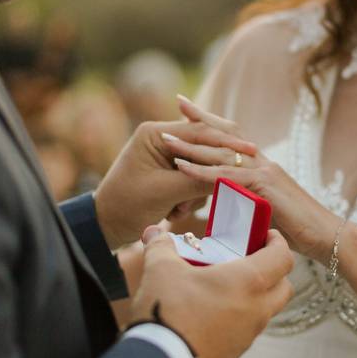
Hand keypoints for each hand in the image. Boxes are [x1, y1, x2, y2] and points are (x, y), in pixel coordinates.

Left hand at [94, 119, 257, 246]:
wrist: (104, 225)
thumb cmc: (128, 206)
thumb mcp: (166, 192)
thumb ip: (198, 180)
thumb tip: (233, 174)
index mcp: (155, 134)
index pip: (200, 132)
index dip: (227, 142)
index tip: (252, 150)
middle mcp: (161, 138)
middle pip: (204, 146)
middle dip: (207, 173)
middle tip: (214, 189)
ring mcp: (166, 154)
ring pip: (202, 165)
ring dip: (195, 191)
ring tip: (176, 211)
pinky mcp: (169, 170)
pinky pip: (193, 178)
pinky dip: (189, 196)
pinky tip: (174, 212)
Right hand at [130, 226, 293, 357]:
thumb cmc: (168, 310)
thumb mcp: (160, 269)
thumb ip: (161, 246)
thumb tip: (153, 232)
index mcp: (248, 282)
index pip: (283, 257)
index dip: (278, 242)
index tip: (267, 235)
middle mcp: (257, 308)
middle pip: (284, 285)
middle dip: (275, 269)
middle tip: (251, 258)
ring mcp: (249, 333)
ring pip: (268, 308)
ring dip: (258, 294)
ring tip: (229, 284)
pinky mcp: (236, 351)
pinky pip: (250, 327)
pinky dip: (243, 315)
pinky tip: (215, 309)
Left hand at [164, 96, 338, 262]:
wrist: (327, 237)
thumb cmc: (298, 231)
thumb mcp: (266, 212)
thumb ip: (246, 203)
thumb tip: (226, 207)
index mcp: (262, 165)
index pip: (233, 137)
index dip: (212, 122)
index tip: (188, 108)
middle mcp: (262, 161)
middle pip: (226, 134)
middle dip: (200, 118)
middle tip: (178, 101)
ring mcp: (264, 171)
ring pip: (221, 154)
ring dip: (191, 146)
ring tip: (165, 138)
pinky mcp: (265, 186)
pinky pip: (227, 176)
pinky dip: (202, 172)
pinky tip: (182, 168)